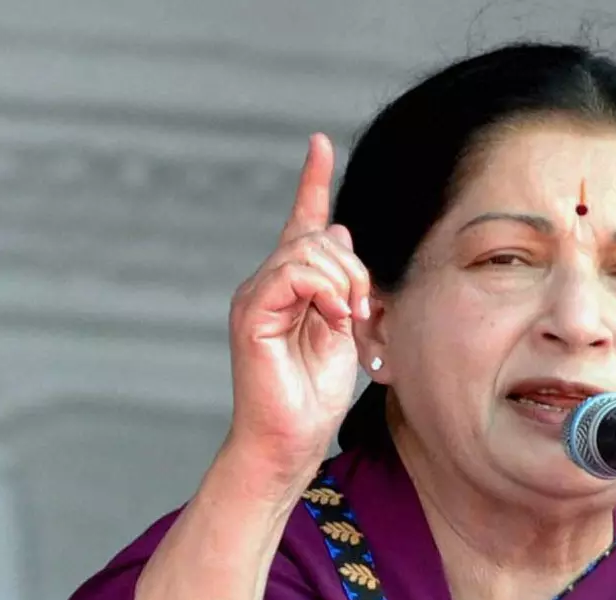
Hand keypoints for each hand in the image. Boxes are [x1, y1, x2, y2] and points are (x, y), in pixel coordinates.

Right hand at [223, 133, 372, 485]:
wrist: (291, 439)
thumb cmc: (315, 396)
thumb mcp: (344, 329)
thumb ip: (343, 284)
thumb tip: (342, 234)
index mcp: (292, 286)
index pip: (302, 222)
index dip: (312, 182)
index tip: (318, 143)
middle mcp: (268, 284)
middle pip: (319, 236)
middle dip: (355, 269)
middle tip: (364, 314)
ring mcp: (256, 296)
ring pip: (308, 250)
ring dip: (344, 282)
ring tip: (349, 322)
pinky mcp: (251, 312)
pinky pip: (293, 273)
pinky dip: (325, 291)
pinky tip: (333, 321)